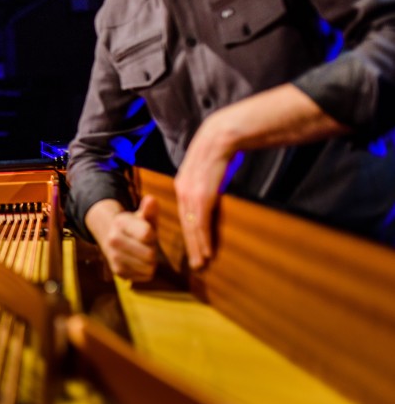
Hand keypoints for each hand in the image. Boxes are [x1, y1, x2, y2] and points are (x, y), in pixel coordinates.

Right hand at [88, 197, 158, 280]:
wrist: (112, 238)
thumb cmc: (135, 226)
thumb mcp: (143, 216)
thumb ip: (150, 209)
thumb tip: (151, 199)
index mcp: (120, 223)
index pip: (147, 234)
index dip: (153, 235)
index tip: (148, 232)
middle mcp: (113, 240)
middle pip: (149, 254)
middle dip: (153, 250)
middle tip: (146, 245)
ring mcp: (114, 258)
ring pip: (149, 268)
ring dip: (151, 262)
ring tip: (143, 252)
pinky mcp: (118, 272)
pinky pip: (146, 277)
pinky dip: (147, 271)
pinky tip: (139, 262)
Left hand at [174, 117, 234, 270]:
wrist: (220, 137)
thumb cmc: (218, 153)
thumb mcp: (209, 173)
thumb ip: (208, 187)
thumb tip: (214, 200)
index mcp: (183, 185)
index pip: (184, 215)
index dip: (189, 234)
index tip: (193, 250)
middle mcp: (183, 191)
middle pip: (185, 225)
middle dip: (191, 246)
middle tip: (196, 266)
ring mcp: (191, 194)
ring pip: (192, 227)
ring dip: (198, 247)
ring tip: (202, 263)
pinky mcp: (202, 195)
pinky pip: (201, 222)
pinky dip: (204, 238)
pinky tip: (208, 251)